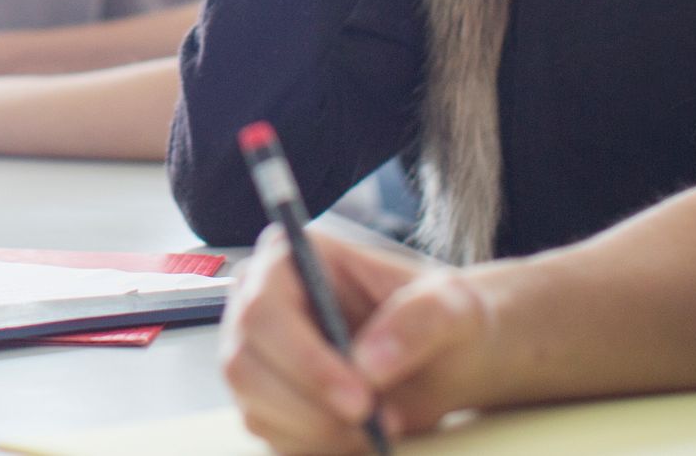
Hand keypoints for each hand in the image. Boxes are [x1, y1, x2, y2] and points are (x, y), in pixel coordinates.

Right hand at [223, 227, 492, 451]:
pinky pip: (274, 438)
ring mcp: (258, 355)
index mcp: (292, 259)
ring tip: (380, 428)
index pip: (264, 309)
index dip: (302, 358)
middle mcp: (261, 303)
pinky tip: (361, 437)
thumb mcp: (451, 305)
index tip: (359, 398)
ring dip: (320, 432)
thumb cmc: (440, 314)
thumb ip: (418, 321)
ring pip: (256, 408)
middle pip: (244, 364)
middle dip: (311, 406)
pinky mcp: (267, 400)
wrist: (446, 355)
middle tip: (373, 422)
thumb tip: (369, 364)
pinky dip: (319, 447)